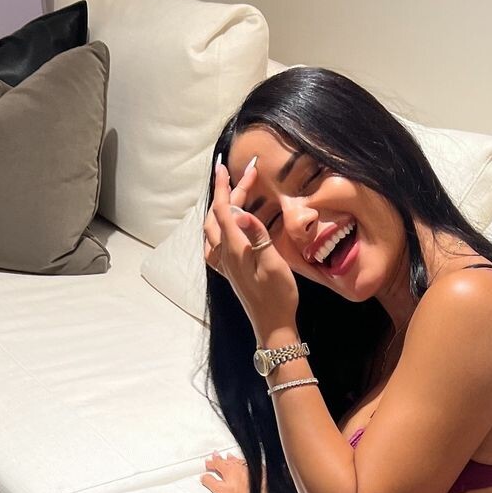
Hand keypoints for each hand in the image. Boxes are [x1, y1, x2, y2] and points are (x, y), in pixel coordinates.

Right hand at [201, 450, 278, 492]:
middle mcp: (238, 466)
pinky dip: (241, 463)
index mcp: (228, 469)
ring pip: (236, 460)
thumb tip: (204, 477)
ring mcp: (247, 468)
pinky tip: (242, 464)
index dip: (210, 463)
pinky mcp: (256, 471)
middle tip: (215, 456)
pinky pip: (246, 464)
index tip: (207, 463)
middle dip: (219, 458)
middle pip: (226, 460)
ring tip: (228, 456)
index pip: (216, 463)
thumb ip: (210, 483)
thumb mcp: (221, 491)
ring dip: (230, 458)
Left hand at [203, 156, 298, 336]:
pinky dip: (217, 229)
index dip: (224, 187)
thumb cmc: (278, 295)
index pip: (224, 210)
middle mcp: (224, 254)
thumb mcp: (273, 263)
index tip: (225, 166)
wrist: (273, 325)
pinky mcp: (230, 272)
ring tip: (233, 195)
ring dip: (220, 209)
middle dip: (228, 192)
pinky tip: (224, 228)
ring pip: (213, 229)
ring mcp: (225, 264)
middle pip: (219, 216)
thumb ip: (258, 236)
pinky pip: (214, 245)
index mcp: (234, 248)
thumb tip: (242, 214)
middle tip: (244, 175)